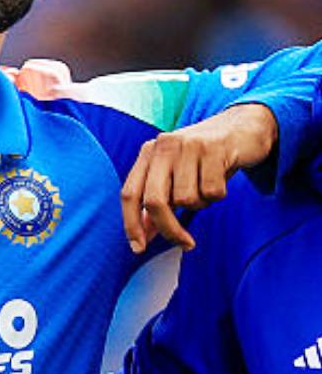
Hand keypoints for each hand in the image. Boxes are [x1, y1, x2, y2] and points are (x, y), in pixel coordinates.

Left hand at [121, 103, 277, 252]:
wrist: (244, 125)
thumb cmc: (204, 159)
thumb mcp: (176, 176)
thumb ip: (157, 203)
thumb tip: (141, 237)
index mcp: (148, 153)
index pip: (129, 194)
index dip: (131, 224)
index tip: (138, 249)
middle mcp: (163, 146)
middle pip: (154, 201)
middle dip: (169, 228)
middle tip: (185, 243)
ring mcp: (187, 145)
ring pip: (187, 199)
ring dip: (201, 204)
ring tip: (207, 187)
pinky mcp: (213, 148)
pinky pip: (213, 192)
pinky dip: (218, 194)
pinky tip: (221, 178)